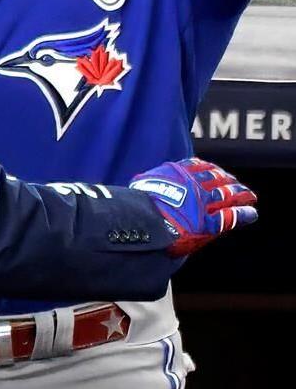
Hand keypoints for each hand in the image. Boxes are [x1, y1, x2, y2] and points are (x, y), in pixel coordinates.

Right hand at [130, 158, 256, 257]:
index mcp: (177, 173)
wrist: (144, 221)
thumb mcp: (142, 183)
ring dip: (240, 194)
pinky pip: (230, 217)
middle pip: (216, 179)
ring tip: (249, 195)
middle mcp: (193, 185)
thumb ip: (150, 180)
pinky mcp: (208, 223)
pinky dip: (242, 214)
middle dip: (229, 181)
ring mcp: (202, 203)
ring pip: (226, 195)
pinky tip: (251, 213)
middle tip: (237, 183)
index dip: (210, 168)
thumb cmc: (138, 203)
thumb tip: (142, 181)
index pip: (199, 166)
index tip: (216, 170)